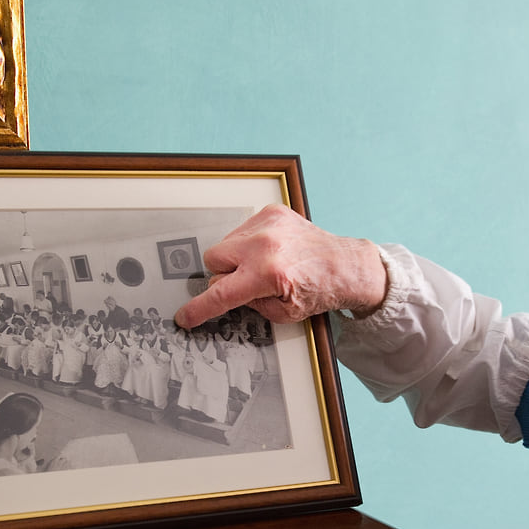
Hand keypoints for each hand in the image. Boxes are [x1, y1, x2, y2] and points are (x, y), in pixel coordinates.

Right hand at [174, 205, 386, 328]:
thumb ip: (249, 304)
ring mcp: (267, 224)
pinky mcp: (272, 212)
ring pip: (225, 243)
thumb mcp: (283, 312)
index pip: (220, 294)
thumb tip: (227, 296)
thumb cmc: (319, 289)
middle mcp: (264, 245)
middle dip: (224, 275)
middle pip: (213, 260)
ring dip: (236, 257)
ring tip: (263, 265)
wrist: (343, 266)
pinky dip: (249, 242)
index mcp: (268, 274)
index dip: (199, 309)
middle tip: (245, 283)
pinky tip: (268, 251)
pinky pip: (241, 229)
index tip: (185, 316)